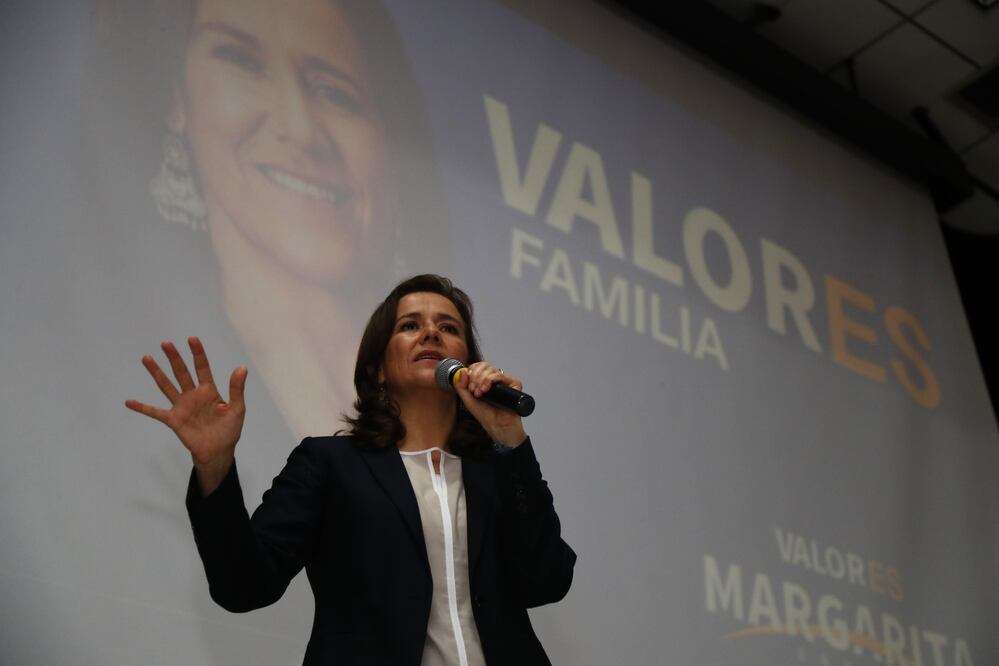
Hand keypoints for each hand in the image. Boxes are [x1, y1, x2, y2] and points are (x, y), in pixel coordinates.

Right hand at [125, 337, 246, 493]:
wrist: (218, 451)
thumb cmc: (229, 430)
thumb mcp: (237, 409)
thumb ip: (237, 389)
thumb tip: (242, 367)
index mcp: (209, 391)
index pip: (202, 368)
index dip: (198, 353)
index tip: (192, 339)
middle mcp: (193, 395)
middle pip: (181, 372)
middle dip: (174, 358)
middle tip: (166, 343)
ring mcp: (181, 406)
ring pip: (166, 386)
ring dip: (156, 373)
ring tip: (146, 358)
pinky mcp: (173, 420)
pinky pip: (155, 412)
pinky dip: (142, 407)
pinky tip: (129, 402)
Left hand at [454, 361, 526, 446]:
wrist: (498, 426)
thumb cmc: (486, 416)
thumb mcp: (468, 400)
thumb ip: (461, 386)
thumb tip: (461, 371)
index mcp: (484, 381)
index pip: (477, 366)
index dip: (471, 372)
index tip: (469, 385)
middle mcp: (495, 380)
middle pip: (483, 365)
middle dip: (475, 377)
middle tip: (474, 390)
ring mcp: (504, 381)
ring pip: (491, 369)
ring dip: (481, 380)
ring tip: (480, 393)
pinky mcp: (514, 384)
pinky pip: (500, 375)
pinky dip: (490, 380)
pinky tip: (487, 390)